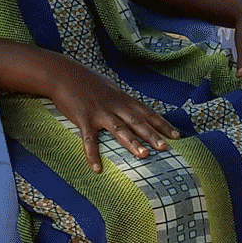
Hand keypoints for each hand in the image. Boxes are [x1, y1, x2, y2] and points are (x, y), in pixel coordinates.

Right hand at [40, 56, 176, 169]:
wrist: (64, 74)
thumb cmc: (89, 83)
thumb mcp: (111, 90)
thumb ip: (124, 102)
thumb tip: (136, 112)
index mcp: (124, 99)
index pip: (147, 113)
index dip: (162, 124)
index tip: (177, 135)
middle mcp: (115, 105)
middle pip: (137, 122)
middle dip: (153, 135)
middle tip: (166, 147)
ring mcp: (100, 112)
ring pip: (119, 129)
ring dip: (132, 142)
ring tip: (144, 155)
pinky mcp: (83, 118)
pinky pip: (89, 139)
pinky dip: (92, 154)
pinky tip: (97, 168)